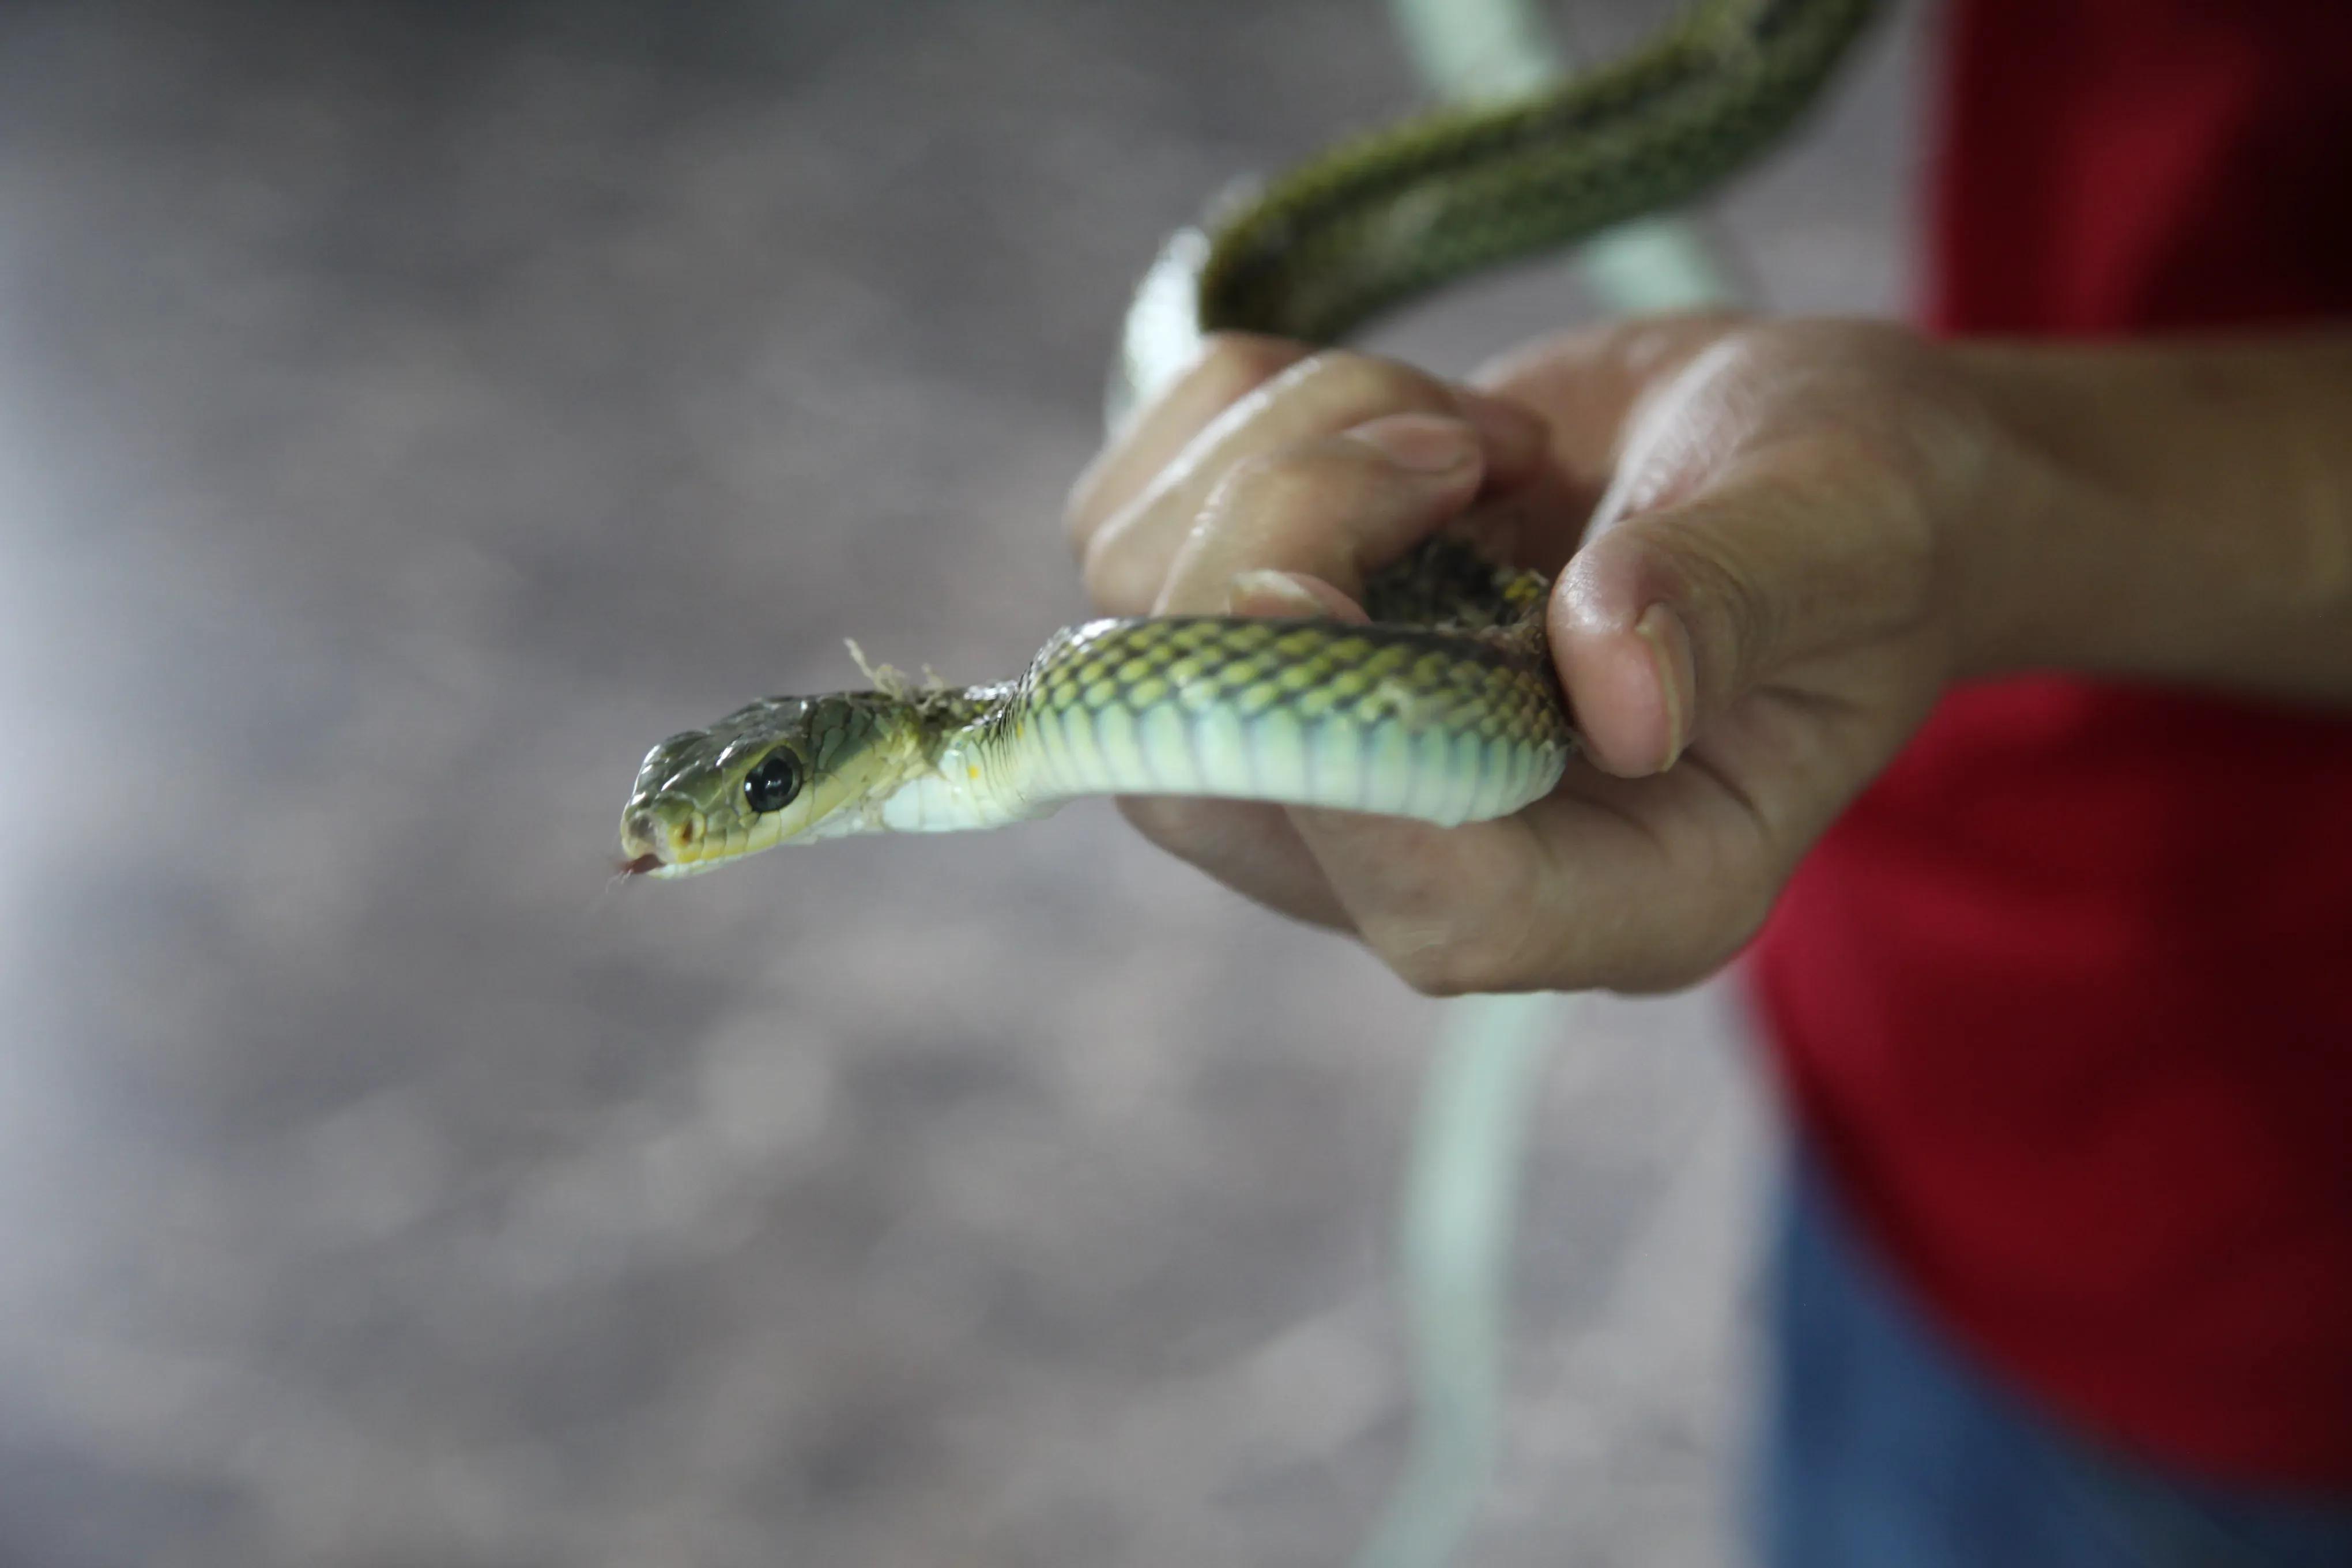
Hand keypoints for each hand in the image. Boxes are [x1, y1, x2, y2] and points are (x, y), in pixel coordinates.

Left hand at [1064, 317, 2006, 993]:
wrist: (1797, 456)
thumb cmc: (1864, 514)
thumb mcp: (1845, 531)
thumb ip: (1736, 599)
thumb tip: (1616, 695)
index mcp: (1624, 894)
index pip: (1430, 908)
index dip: (1340, 766)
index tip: (1304, 577)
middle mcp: (1442, 860)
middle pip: (1207, 768)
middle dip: (1275, 543)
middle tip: (1445, 445)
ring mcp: (1325, 759)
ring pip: (1132, 628)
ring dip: (1271, 459)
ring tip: (1456, 436)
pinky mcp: (1253, 641)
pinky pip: (1125, 528)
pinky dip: (1228, 421)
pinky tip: (1391, 419)